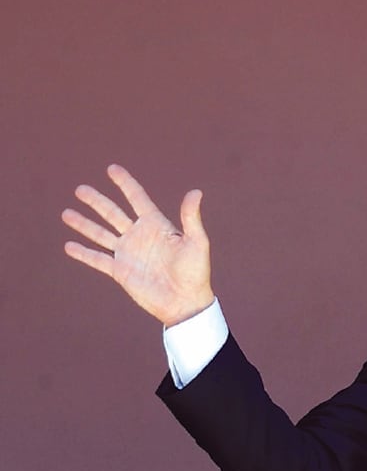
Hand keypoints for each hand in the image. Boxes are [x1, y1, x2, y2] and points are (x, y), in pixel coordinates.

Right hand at [62, 164, 213, 326]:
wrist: (185, 302)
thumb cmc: (195, 272)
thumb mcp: (196, 242)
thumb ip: (191, 217)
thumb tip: (196, 192)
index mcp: (157, 224)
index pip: (137, 198)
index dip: (125, 183)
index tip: (112, 169)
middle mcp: (140, 235)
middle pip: (113, 213)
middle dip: (97, 201)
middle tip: (80, 189)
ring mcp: (128, 253)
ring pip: (101, 234)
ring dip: (84, 224)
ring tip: (66, 213)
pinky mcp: (120, 271)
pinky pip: (98, 259)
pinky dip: (83, 253)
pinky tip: (69, 245)